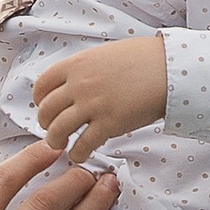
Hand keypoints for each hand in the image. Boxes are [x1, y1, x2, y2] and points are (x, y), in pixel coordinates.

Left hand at [29, 34, 166, 165]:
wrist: (169, 69)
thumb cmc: (142, 59)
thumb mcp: (104, 54)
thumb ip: (85, 69)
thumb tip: (74, 83)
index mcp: (76, 64)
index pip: (42, 85)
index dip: (39, 101)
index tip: (44, 107)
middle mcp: (79, 84)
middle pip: (46, 110)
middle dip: (45, 123)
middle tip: (52, 129)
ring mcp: (93, 105)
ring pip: (58, 130)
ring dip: (55, 141)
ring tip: (61, 145)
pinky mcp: (109, 124)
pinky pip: (83, 145)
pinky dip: (77, 153)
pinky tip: (81, 155)